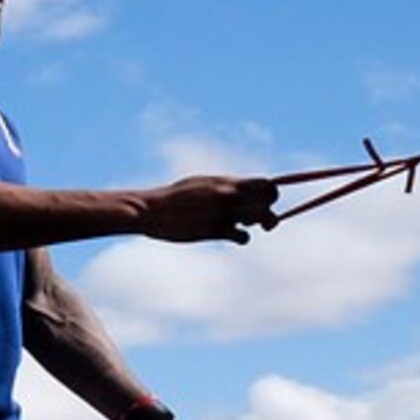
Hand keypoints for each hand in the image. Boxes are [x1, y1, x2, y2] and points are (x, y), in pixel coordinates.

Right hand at [139, 174, 278, 244]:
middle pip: (270, 196)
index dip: (268, 194)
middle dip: (268, 208)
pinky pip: (244, 236)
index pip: (264, 182)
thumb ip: (220, 188)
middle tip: (256, 220)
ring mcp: (223, 210)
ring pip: (262, 214)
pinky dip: (242, 238)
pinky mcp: (215, 230)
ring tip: (243, 225)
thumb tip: (238, 191)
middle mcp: (227, 192)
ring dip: (258, 223)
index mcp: (222, 181)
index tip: (259, 202)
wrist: (149, 210)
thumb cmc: (173, 199)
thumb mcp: (198, 185)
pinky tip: (230, 236)